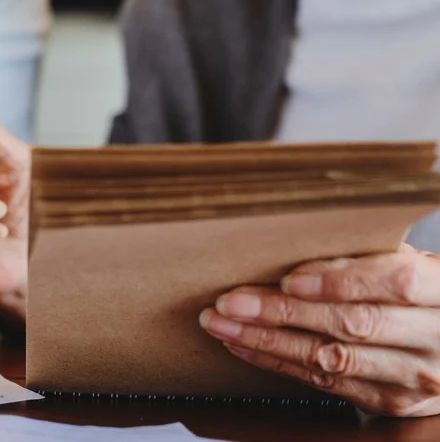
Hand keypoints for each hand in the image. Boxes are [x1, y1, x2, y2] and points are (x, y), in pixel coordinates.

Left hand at [200, 245, 439, 416]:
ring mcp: (413, 377)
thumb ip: (371, 256)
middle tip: (230, 301)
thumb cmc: (424, 296)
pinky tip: (244, 345)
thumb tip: (296, 239)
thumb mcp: (415, 267)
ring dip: (267, 340)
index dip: (341, 280)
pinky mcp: (389, 401)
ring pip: (332, 358)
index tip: (290, 276)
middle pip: (352, 324)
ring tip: (222, 324)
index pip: (397, 283)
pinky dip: (277, 362)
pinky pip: (325, 382)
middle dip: (282, 312)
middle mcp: (435, 338)